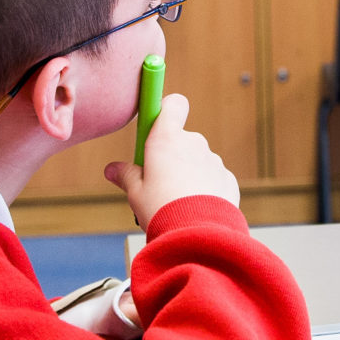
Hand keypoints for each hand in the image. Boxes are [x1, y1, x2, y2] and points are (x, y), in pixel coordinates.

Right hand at [104, 93, 240, 232]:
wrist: (197, 235)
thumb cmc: (161, 209)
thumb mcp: (135, 193)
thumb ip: (125, 175)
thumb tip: (111, 169)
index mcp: (167, 139)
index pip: (173, 104)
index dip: (165, 110)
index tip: (155, 125)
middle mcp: (194, 143)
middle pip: (181, 138)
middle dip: (171, 155)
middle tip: (158, 182)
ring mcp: (214, 160)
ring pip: (198, 160)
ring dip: (188, 173)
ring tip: (177, 202)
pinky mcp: (227, 179)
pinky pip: (212, 178)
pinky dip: (205, 188)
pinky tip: (196, 209)